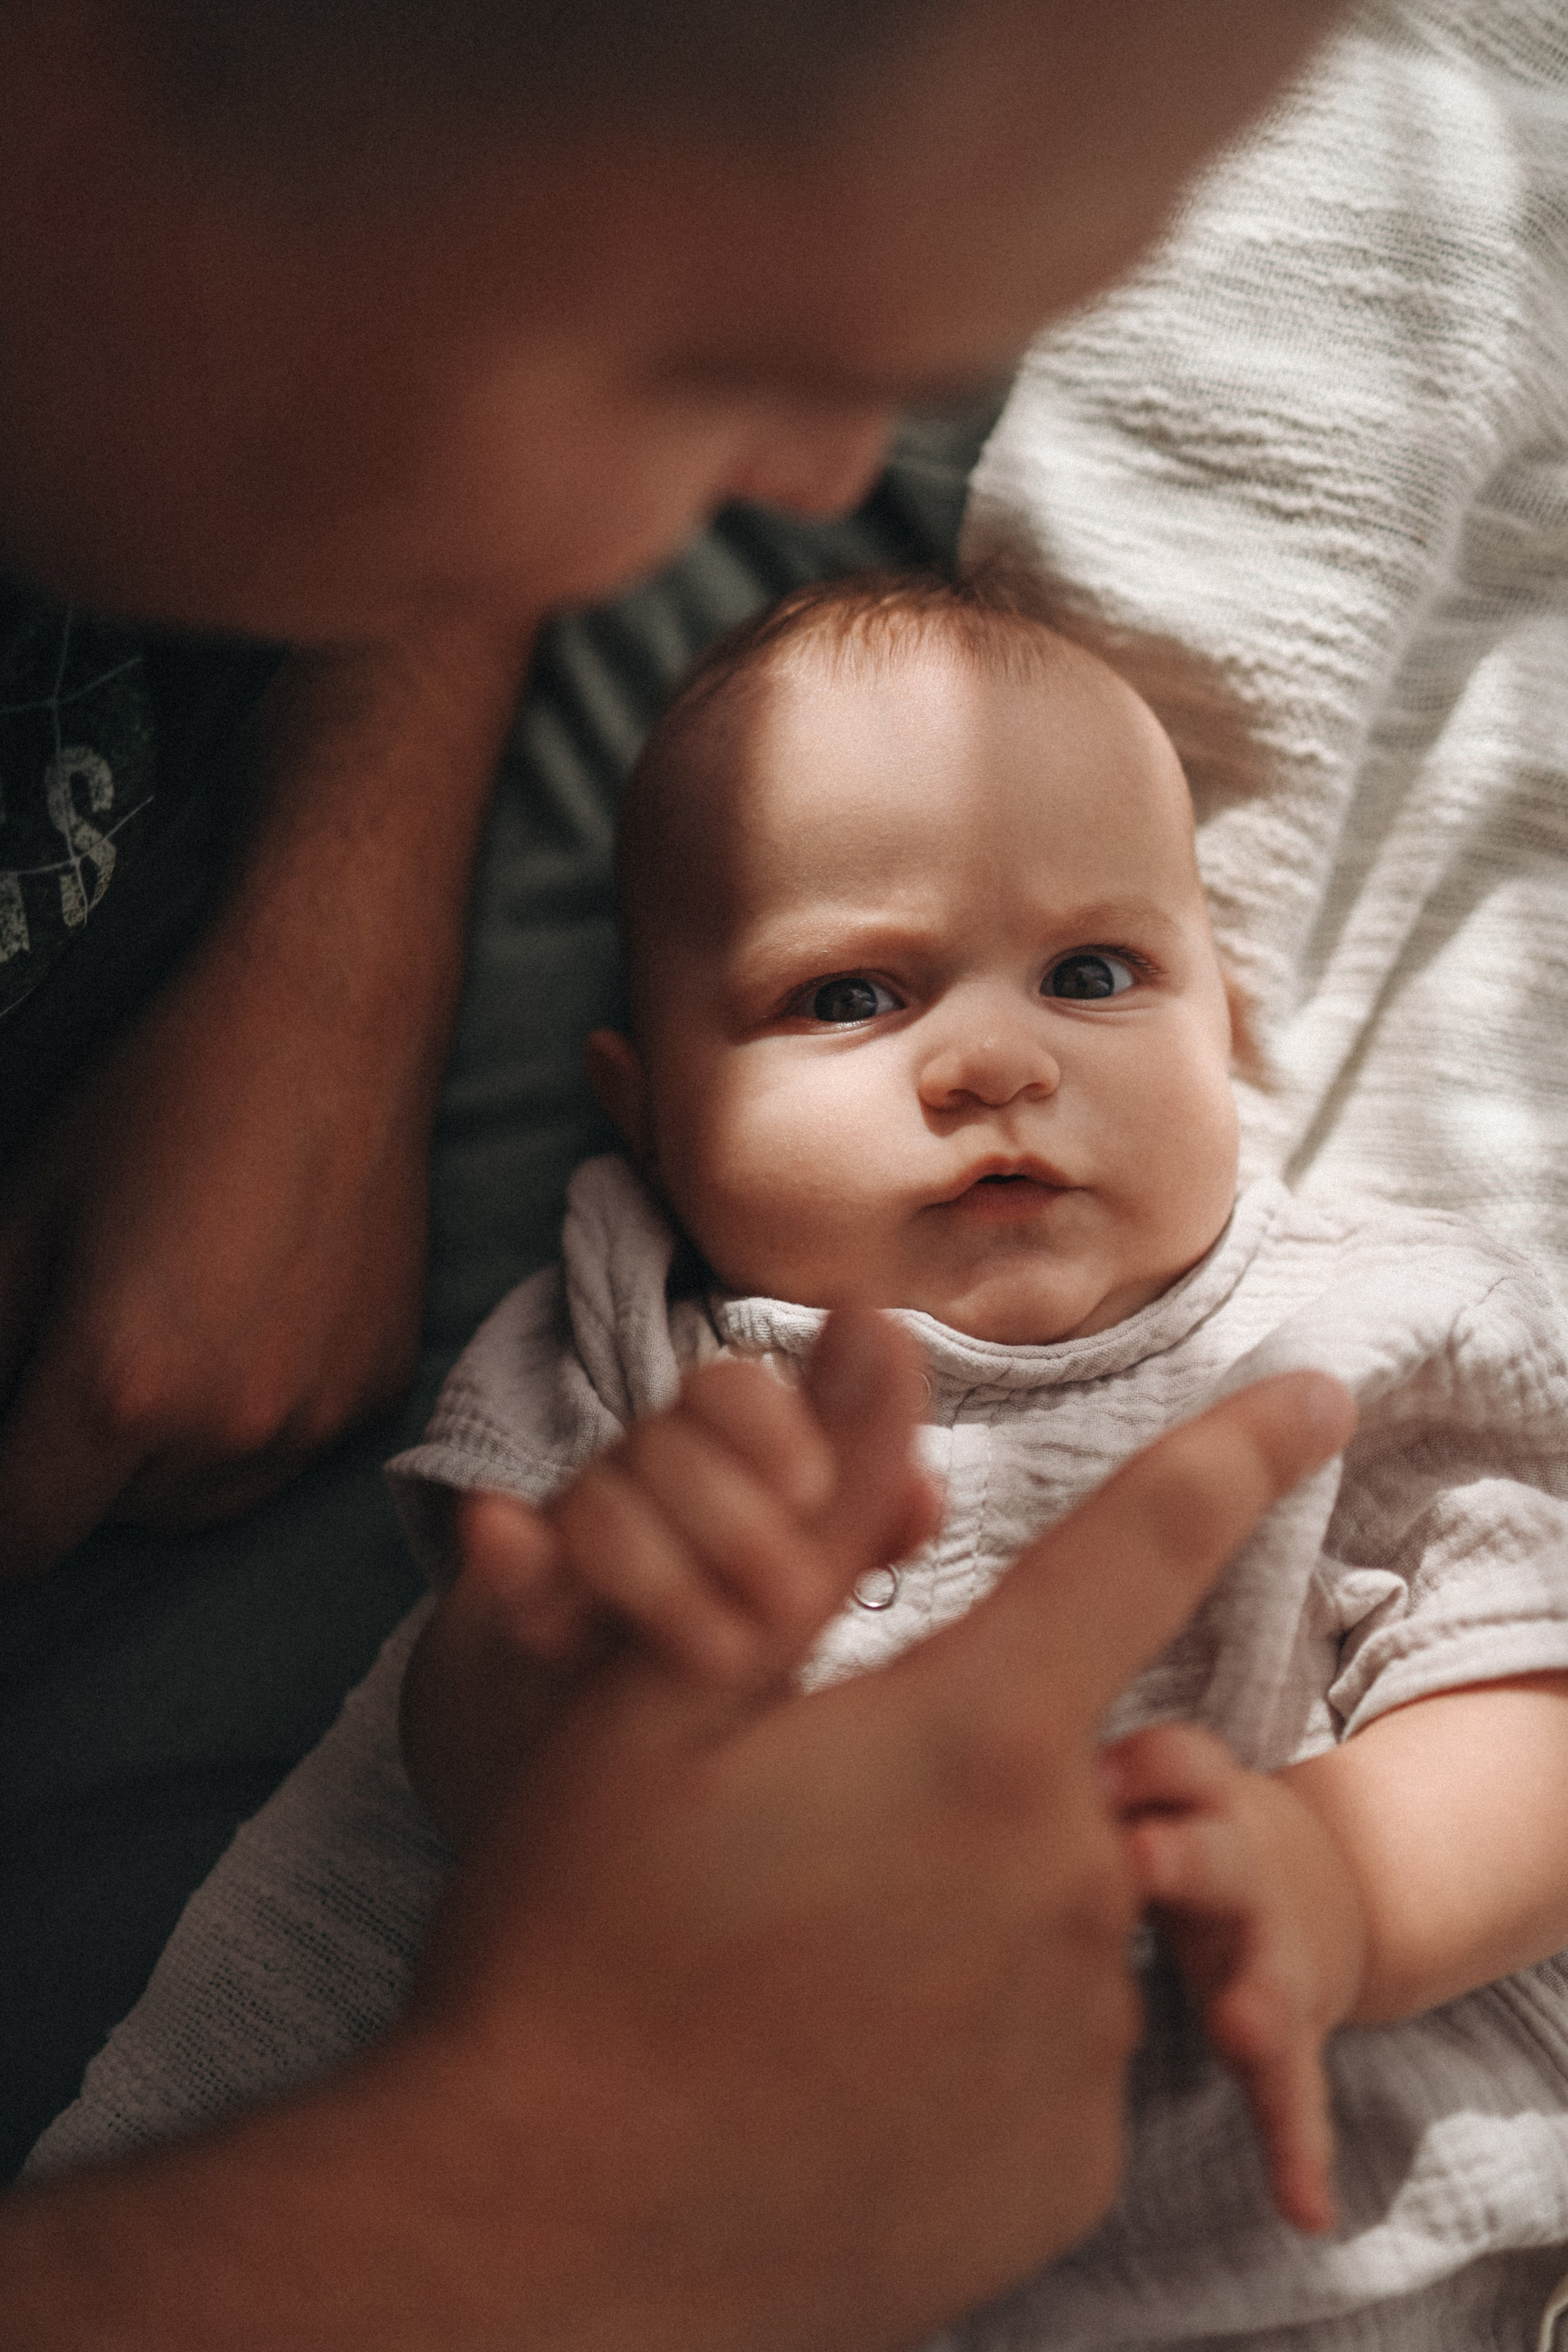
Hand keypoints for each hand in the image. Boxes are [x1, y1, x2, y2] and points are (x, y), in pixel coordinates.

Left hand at [0, 623, 526, 1576]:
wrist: (329, 1026)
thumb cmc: (161, 1102)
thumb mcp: (21, 1217)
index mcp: (117, 1390)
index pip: (19, 1540)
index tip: (2, 1465)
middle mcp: (228, 1430)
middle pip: (109, 1521)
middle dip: (73, 1464)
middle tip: (88, 1342)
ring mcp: (316, 1419)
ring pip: (200, 1500)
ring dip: (162, 1454)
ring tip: (171, 1329)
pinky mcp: (376, 1391)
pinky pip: (283, 1452)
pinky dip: (249, 1415)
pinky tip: (248, 1315)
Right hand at [1, 1363, 1351, 2349]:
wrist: (544, 2236)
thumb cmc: (579, 1940)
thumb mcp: (660, 1702)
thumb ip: (810, 1520)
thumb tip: (883, 1336)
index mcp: (972, 1739)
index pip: (1149, 1542)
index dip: (1239, 1451)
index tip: (1316, 1397)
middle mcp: (1068, 1879)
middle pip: (1054, 1761)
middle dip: (958, 1767)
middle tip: (801, 1851)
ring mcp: (1081, 2038)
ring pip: (1048, 1910)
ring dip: (959, 1909)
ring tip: (803, 1976)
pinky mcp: (1068, 2167)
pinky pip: (1046, 2048)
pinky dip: (970, 2038)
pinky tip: (845, 2072)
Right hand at [402, 1308, 943, 1842]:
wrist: (610, 1750)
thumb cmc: (735, 1646)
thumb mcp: (812, 1597)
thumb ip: (866, 1530)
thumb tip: (925, 1495)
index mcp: (722, 1464)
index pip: (732, 1393)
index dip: (771, 1423)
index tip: (811, 1486)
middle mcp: (645, 1486)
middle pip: (666, 1436)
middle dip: (728, 1510)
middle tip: (792, 1600)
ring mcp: (576, 1543)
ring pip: (597, 1499)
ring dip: (656, 1566)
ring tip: (720, 1654)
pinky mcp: (521, 1602)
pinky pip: (504, 1560)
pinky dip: (511, 1549)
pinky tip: (506, 1537)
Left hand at [1104, 1721, 1365, 2233]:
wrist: (1306, 1887)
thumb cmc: (1173, 1828)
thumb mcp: (1148, 1789)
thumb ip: (1091, 1780)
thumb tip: (974, 1751)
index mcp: (1196, 1808)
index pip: (1176, 1765)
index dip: (1139, 1766)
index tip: (1089, 1773)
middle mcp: (1241, 1878)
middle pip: (1218, 1858)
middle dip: (1183, 1858)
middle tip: (1141, 1859)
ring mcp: (1270, 1963)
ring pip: (1268, 1978)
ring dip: (1255, 2001)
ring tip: (1242, 2025)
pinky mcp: (1290, 2043)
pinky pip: (1296, 2098)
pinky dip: (1300, 2151)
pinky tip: (1306, 2209)